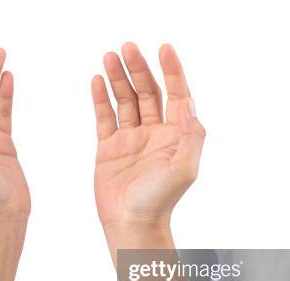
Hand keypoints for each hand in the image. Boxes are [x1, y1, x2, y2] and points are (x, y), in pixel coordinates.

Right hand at [91, 43, 204, 227]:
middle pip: (148, 92)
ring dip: (119, 79)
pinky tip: (98, 82)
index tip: (164, 49)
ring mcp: (131, 139)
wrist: (131, 223)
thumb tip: (188, 103)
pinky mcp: (109, 147)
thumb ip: (191, 135)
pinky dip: (101, 99)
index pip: (176, 94)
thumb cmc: (160, 200)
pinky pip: (105, 117)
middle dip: (138, 69)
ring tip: (109, 58)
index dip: (171, 70)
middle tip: (127, 48)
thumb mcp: (185, 168)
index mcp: (176, 134)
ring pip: (125, 101)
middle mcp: (154, 132)